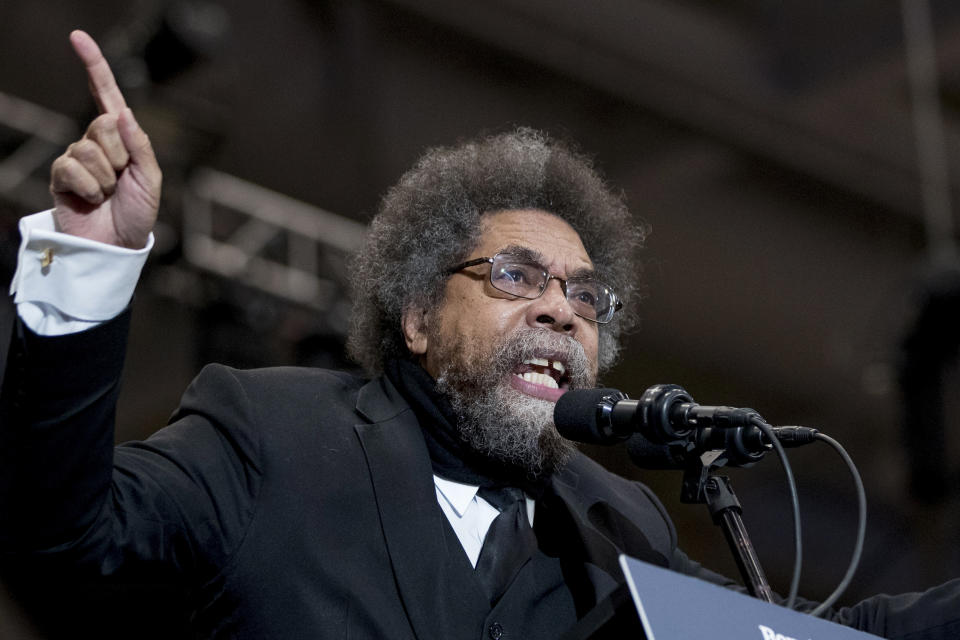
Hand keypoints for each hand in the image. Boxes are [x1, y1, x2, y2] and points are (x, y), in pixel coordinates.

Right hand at [49, 30, 161, 248]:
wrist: (118, 245)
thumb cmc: (138, 214)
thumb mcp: (151, 180)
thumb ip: (141, 146)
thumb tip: (124, 114)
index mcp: (123, 138)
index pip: (107, 96)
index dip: (94, 66)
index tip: (77, 37)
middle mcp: (98, 142)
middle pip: (104, 125)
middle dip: (119, 155)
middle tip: (121, 180)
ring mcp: (77, 158)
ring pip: (89, 149)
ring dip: (105, 178)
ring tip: (108, 195)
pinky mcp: (61, 176)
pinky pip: (72, 168)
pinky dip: (88, 188)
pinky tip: (91, 200)